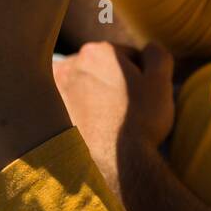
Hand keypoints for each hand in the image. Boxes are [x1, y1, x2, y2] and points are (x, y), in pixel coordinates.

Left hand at [52, 41, 174, 194]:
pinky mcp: (51, 113)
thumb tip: (149, 49)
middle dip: (116, 82)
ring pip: (87, 86)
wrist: (113, 162)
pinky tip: (96, 126)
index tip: (145, 94)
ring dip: (99, 96)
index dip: (142, 75)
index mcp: (98, 51)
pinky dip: (83, 111)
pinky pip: (72, 105)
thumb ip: (157, 54)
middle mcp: (70, 64)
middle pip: (103, 68)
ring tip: (112, 119)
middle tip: (129, 108)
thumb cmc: (139, 119)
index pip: (128, 55)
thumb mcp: (160, 81)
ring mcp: (56, 89)